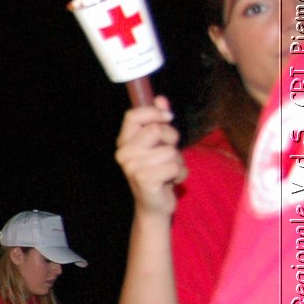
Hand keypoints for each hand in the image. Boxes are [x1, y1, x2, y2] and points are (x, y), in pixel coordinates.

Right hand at [115, 98, 185, 217]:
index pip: (133, 115)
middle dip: (172, 140)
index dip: (154, 112)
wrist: (155, 204)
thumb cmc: (158, 171)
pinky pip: (174, 166)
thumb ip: (158, 121)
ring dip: (178, 161)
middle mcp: (124, 153)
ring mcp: (132, 168)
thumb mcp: (159, 144)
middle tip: (167, 154)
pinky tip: (171, 181)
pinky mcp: (145, 180)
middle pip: (157, 130)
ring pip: (170, 151)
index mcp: (124, 142)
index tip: (168, 117)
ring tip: (169, 170)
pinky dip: (180, 174)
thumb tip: (160, 99)